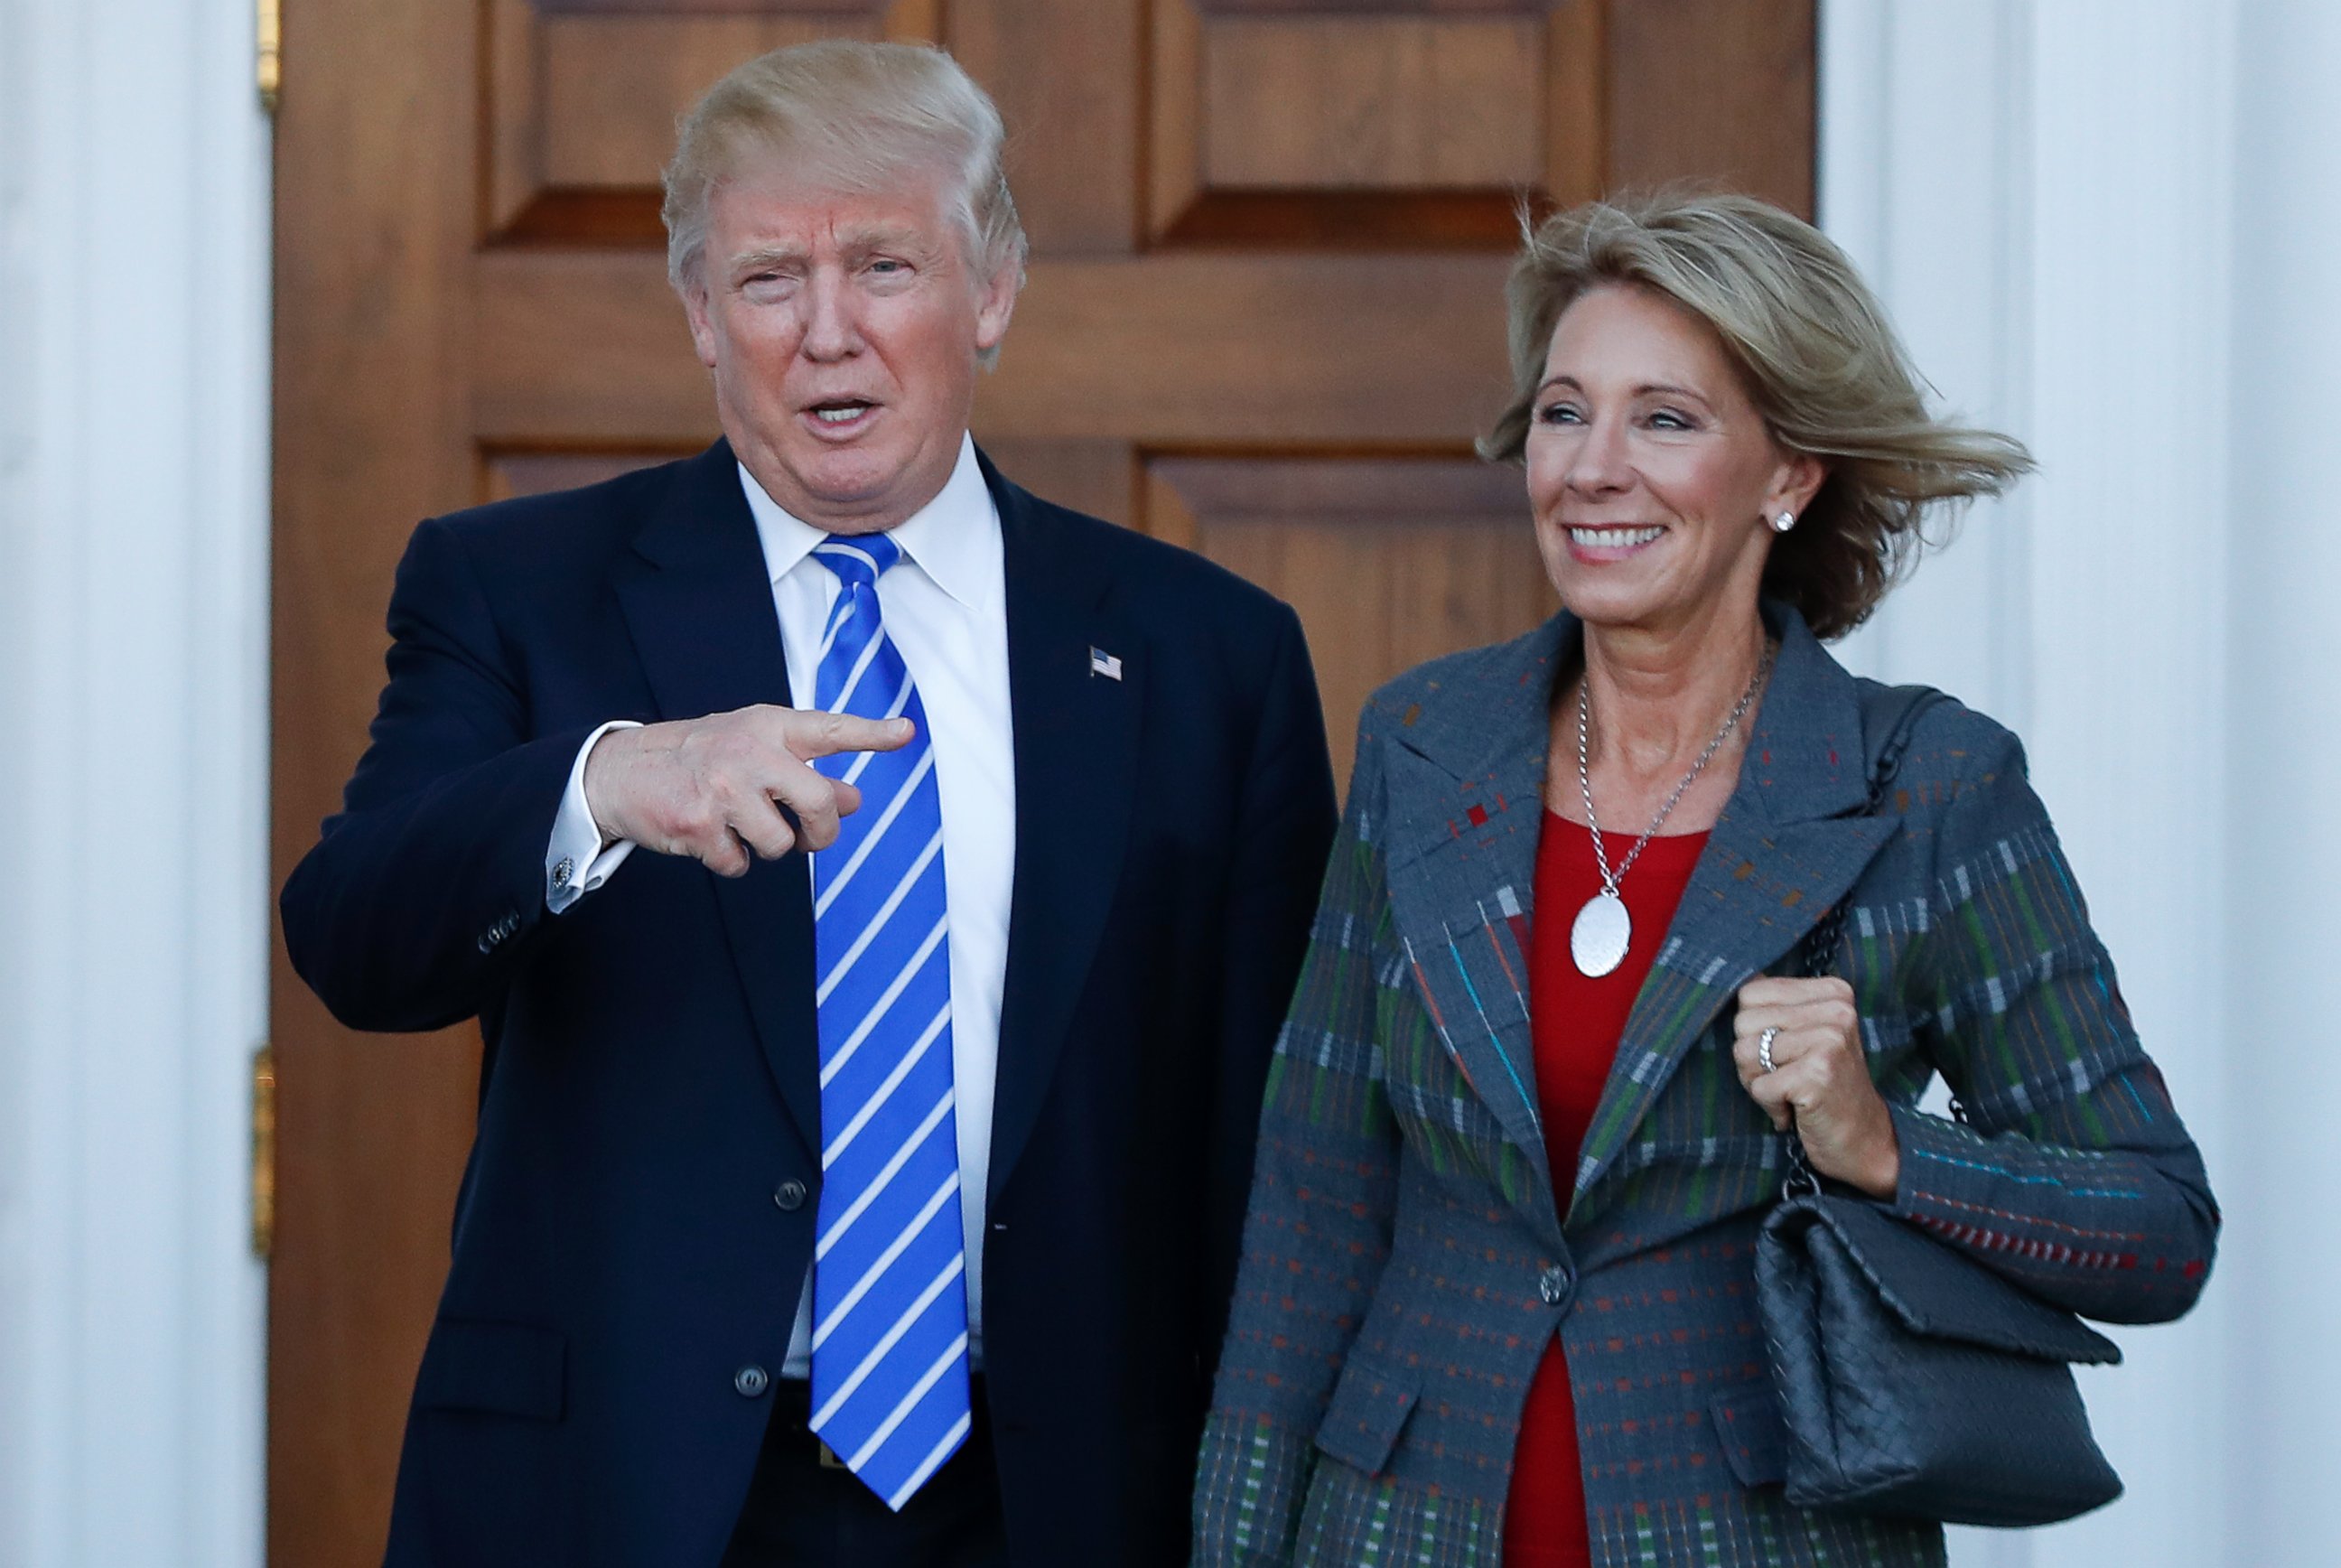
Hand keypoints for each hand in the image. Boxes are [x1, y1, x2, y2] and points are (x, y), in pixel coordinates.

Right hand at [583, 705, 912, 877]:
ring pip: (782, 843)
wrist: (621, 771)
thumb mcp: (753, 751)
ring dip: (767, 847)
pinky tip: (711, 837)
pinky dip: (731, 861)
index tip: (906, 732)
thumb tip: (855, 799)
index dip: (872, 733)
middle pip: (820, 803)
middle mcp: (750, 753)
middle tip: (811, 837)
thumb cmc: (698, 759)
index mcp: (768, 728)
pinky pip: (741, 863)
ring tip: (741, 827)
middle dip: (822, 832)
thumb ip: (805, 772)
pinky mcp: (700, 824)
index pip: (830, 730)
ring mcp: (725, 788)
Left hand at [1732, 975, 1899, 1198]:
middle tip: (1786, 1077)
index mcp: (1833, 992)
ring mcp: (1829, 1040)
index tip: (1784, 1052)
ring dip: (1759, 1082)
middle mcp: (1836, 1010)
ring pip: (1744, 1052)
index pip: (1750, 993)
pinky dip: (1771, 1106)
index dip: (1753, 1029)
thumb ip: (1776, 1005)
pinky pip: (1759, 1086)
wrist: (1865, 1139)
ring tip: (1791, 1092)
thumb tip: (1736, 978)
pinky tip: (1798, 1110)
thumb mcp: (1805, 1034)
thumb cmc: (1824, 1086)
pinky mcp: (1819, 1074)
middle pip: (1743, 1021)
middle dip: (1751, 1058)